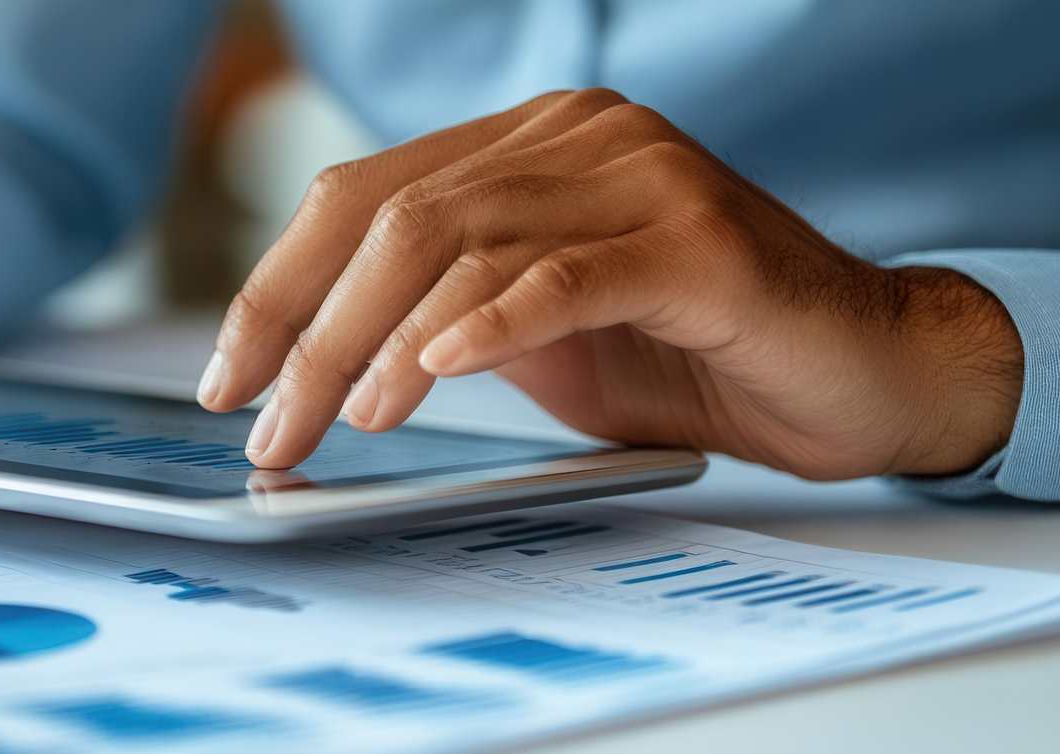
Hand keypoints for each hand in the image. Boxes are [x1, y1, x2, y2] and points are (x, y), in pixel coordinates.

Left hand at [198, 89, 1022, 479]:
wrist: (865, 374)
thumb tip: (323, 363)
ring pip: (458, 243)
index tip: (229, 376)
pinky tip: (430, 375)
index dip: (277, 286)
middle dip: (308, 329)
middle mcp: (576, 137)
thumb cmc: (698, 359)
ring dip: (378, 344)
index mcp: (528, 146)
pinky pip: (561, 276)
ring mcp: (639, 177)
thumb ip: (448, 316)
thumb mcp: (543, 336)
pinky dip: (485, 326)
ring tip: (341, 423)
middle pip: (392, 217)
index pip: (361, 196)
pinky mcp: (693, 240)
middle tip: (268, 426)